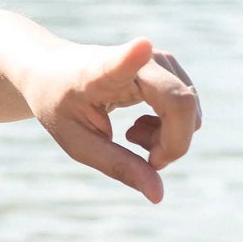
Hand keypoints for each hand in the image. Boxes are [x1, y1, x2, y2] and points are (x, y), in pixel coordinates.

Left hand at [23, 36, 200, 203]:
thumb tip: (159, 195)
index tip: (142, 46)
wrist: (52, 70)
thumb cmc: (59, 104)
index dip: (133, 56)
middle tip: (142, 160)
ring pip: (190, 111)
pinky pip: (189, 109)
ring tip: (130, 137)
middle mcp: (139, 58)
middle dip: (170, 145)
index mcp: (99, 71)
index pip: (121, 62)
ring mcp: (160, 60)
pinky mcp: (170, 67)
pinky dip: (171, 130)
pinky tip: (139, 128)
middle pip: (182, 105)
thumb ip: (117, 165)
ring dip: (168, 140)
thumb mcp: (77, 142)